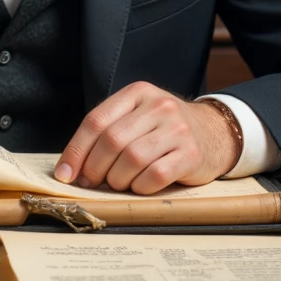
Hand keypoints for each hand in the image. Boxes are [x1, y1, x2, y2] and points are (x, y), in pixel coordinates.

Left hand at [54, 83, 241, 194]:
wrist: (215, 132)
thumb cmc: (165, 130)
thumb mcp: (138, 117)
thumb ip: (108, 132)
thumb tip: (71, 168)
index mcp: (137, 93)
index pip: (96, 121)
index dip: (76, 150)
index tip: (65, 174)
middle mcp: (159, 106)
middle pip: (112, 141)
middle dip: (95, 168)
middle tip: (92, 182)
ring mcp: (177, 129)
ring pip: (132, 160)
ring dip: (118, 179)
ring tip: (119, 183)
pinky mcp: (191, 154)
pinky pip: (155, 176)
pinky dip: (141, 187)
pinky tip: (141, 185)